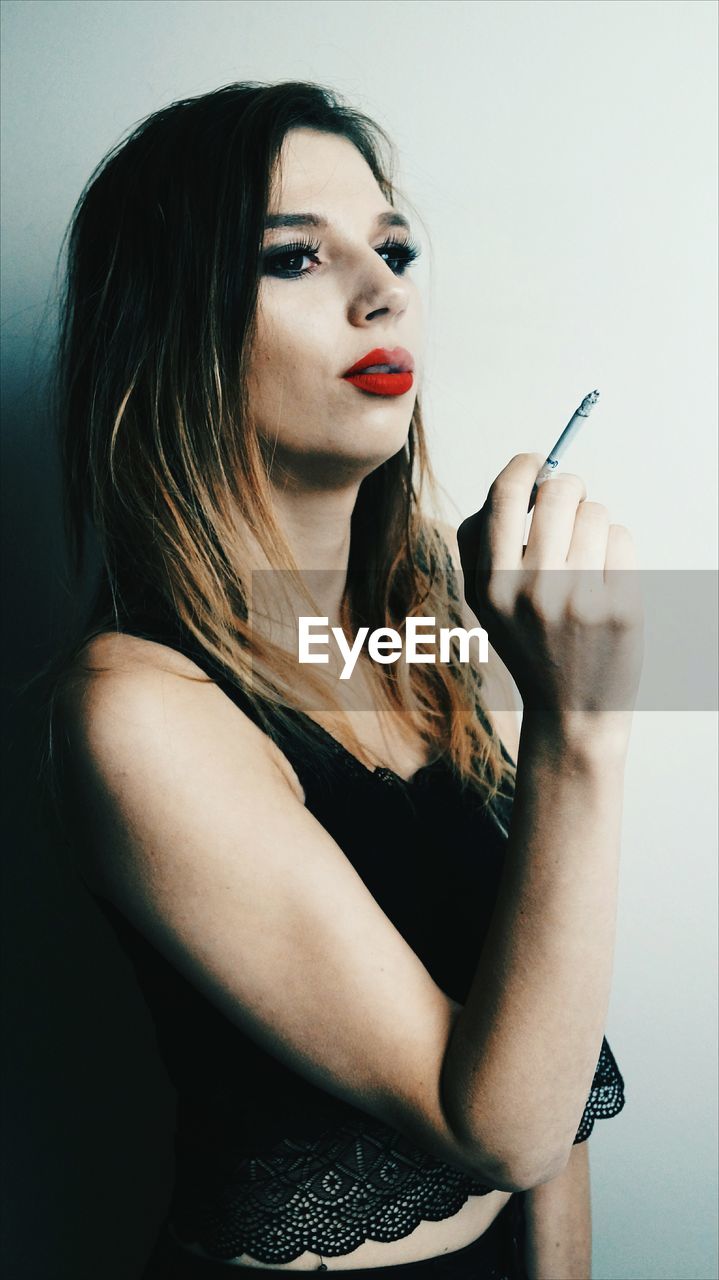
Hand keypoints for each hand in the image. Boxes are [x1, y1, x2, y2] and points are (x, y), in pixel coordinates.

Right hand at [456, 454, 643, 748]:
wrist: (571, 711)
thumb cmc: (530, 645)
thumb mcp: (486, 604)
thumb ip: (485, 545)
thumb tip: (518, 481)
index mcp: (491, 585)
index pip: (503, 496)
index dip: (524, 466)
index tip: (537, 461)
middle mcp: (532, 590)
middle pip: (559, 492)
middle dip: (569, 487)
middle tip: (572, 502)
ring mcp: (579, 599)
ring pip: (596, 513)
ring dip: (594, 524)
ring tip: (587, 560)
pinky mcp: (620, 607)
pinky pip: (622, 540)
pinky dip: (616, 551)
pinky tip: (606, 582)